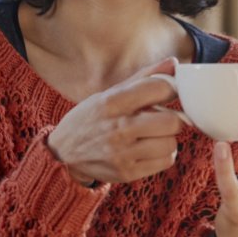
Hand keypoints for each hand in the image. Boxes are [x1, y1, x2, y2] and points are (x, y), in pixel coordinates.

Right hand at [47, 58, 183, 184]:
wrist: (63, 152)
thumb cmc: (91, 118)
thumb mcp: (110, 94)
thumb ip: (144, 78)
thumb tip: (174, 63)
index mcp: (112, 102)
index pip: (159, 89)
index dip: (171, 89)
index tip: (169, 92)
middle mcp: (117, 128)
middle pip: (172, 122)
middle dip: (172, 118)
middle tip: (162, 118)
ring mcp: (122, 154)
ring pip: (171, 143)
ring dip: (166, 138)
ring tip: (152, 135)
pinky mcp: (127, 173)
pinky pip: (166, 161)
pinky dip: (163, 154)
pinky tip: (149, 149)